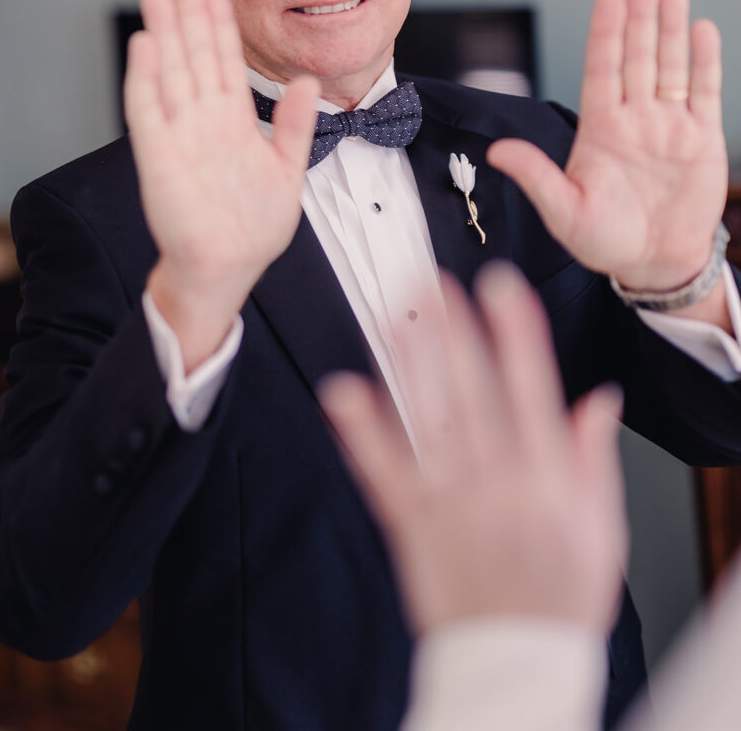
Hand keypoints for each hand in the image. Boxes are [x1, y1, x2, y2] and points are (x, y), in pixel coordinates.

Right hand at [124, 0, 317, 368]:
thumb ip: (295, 127)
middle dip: (189, 13)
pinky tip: (147, 44)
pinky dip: (146, 78)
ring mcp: (180, 135)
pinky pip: (149, 110)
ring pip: (171, 72)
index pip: (225, 59)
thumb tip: (310, 83)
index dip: (220, 22)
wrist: (226, 269)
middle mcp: (205, 121)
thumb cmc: (254, 227)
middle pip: (194, 55)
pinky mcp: (158, 156)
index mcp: (235, 121)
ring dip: (166, 33)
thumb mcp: (287, 172)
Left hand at [321, 264, 626, 634]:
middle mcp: (497, 481)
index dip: (514, 333)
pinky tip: (343, 390)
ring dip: (408, 363)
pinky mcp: (411, 525)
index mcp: (546, 477)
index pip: (530, 388)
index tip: (498, 287)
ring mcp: (450, 502)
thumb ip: (595, 460)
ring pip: (426, 418)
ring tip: (393, 313)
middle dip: (452, 330)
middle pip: (471, 391)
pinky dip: (361, 430)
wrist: (515, 664)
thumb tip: (599, 399)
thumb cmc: (560, 595)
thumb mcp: (601, 530)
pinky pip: (382, 471)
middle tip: (430, 279)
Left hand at [487, 0, 727, 298]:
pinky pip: (704, 92)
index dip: (604, 36)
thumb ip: (536, 177)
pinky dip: (704, 62)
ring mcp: (668, 126)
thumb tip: (497, 152)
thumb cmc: (605, 241)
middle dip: (639, 19)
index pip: (600, 72)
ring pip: (670, 66)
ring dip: (670, 30)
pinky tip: (702, 30)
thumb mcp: (565, 212)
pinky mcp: (701, 139)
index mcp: (599, 131)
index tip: (607, 0)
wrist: (655, 263)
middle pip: (637, 58)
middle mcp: (633, 119)